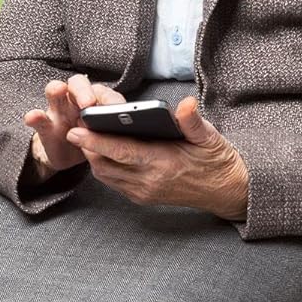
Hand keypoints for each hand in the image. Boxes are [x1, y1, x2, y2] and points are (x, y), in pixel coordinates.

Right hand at [23, 74, 125, 178]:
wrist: (70, 156)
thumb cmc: (92, 142)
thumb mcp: (105, 139)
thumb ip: (112, 133)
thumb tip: (128, 133)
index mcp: (96, 102)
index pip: (103, 92)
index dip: (110, 100)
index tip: (117, 110)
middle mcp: (76, 101)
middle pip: (78, 84)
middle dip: (83, 90)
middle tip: (88, 103)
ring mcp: (58, 111)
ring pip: (55, 92)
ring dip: (57, 90)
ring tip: (59, 90)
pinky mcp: (45, 126)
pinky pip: (38, 118)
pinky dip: (35, 116)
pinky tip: (33, 116)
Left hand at [65, 95, 249, 219]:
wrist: (226, 190)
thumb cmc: (217, 160)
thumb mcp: (210, 137)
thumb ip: (193, 121)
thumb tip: (185, 104)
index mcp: (164, 163)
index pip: (121, 151)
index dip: (95, 140)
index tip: (75, 129)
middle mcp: (150, 181)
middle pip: (105, 165)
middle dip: (86, 146)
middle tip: (76, 125)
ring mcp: (144, 192)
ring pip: (105, 175)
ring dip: (93, 157)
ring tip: (86, 135)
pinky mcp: (143, 197)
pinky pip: (114, 182)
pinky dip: (104, 166)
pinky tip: (102, 151)